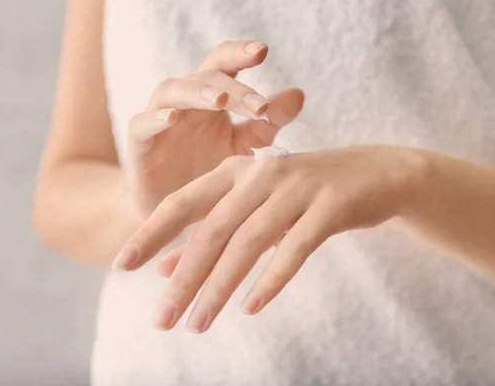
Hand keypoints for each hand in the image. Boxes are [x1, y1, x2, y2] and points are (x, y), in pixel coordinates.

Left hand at [114, 145, 429, 331]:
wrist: (374, 173)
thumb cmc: (305, 194)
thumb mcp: (255, 208)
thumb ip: (212, 232)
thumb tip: (164, 270)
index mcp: (237, 171)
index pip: (182, 203)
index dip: (151, 234)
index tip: (121, 267)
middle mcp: (261, 174)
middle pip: (212, 230)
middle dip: (184, 277)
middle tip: (161, 319)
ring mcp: (297, 188)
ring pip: (249, 242)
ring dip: (221, 287)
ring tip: (198, 324)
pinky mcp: (330, 205)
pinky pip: (296, 247)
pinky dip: (272, 277)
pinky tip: (252, 307)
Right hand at [124, 40, 304, 217]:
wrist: (173, 207)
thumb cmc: (207, 168)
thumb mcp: (244, 145)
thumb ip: (267, 121)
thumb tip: (299, 94)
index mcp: (210, 96)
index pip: (224, 64)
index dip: (240, 53)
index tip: (263, 51)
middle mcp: (185, 99)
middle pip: (205, 76)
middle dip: (233, 87)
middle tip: (259, 107)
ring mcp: (158, 116)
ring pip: (172, 90)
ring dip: (197, 93)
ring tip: (221, 101)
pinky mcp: (139, 141)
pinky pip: (143, 123)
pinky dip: (156, 118)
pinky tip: (172, 118)